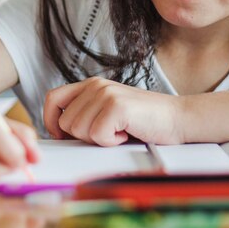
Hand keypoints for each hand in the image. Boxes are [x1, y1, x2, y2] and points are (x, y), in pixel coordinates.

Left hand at [43, 77, 184, 145]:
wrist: (178, 118)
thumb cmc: (144, 121)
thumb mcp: (108, 111)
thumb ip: (85, 114)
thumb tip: (57, 132)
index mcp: (90, 85)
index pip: (52, 99)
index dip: (50, 121)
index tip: (62, 136)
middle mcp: (95, 85)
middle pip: (65, 122)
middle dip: (84, 136)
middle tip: (109, 132)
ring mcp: (106, 94)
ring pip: (79, 130)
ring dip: (100, 139)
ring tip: (120, 131)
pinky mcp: (117, 106)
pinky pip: (97, 135)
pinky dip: (112, 142)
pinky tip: (127, 133)